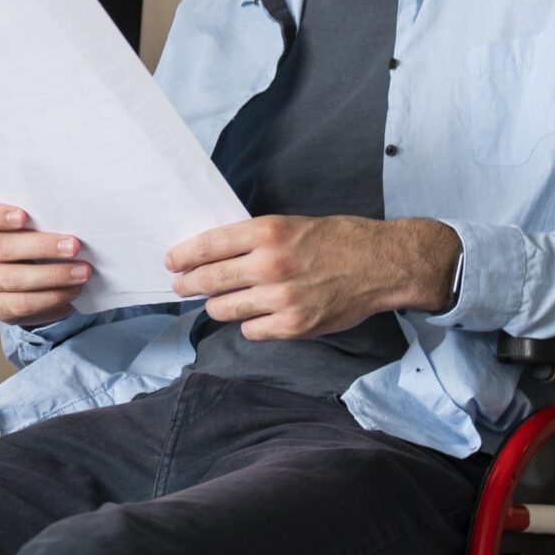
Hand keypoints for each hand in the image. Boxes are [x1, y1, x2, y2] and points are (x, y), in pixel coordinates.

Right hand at [0, 200, 89, 329]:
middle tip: (73, 246)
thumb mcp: (37, 227)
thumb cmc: (38, 243)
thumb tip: (74, 219)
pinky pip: (20, 304)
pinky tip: (71, 291)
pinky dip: (50, 298)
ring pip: (11, 278)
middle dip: (41, 246)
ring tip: (81, 272)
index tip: (24, 216)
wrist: (36, 282)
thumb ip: (44, 220)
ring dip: (52, 276)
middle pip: (0, 247)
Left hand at [167, 215, 460, 341]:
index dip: (183, 256)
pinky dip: (249, 324)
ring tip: (220, 302)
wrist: (382, 264)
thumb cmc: (337, 239)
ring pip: (222, 309)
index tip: (172, 262)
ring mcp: (281, 298)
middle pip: (208, 280)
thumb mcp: (290, 224)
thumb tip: (212, 253)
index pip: (207, 246)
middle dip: (188, 284)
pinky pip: (250, 330)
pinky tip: (255, 316)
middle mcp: (269, 265)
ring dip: (217, 306)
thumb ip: (253, 239)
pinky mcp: (294, 325)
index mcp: (267, 233)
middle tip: (182, 286)